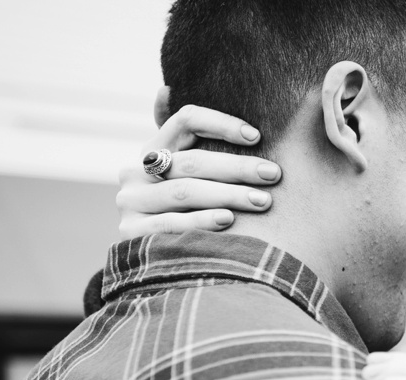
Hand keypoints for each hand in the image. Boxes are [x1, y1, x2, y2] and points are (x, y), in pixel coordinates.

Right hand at [115, 89, 282, 238]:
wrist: (161, 263)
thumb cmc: (191, 210)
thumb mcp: (189, 175)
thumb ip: (188, 141)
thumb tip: (166, 89)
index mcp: (155, 149)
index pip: (185, 120)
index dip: (220, 123)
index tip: (256, 136)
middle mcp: (136, 171)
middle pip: (192, 161)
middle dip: (238, 167)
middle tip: (273, 174)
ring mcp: (132, 202)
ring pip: (185, 192)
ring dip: (228, 195)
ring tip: (263, 201)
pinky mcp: (132, 233)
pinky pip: (171, 224)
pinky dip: (201, 221)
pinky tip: (227, 220)